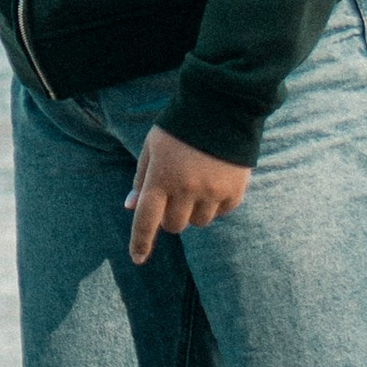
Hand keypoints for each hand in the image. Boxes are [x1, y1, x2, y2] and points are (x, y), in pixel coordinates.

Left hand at [125, 127, 249, 265]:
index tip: (137, 259)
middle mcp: (186, 189)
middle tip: (175, 194)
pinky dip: (215, 205)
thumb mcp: (152, 147)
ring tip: (197, 184)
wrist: (223, 106)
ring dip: (193, 211)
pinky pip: (221, 213)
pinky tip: (215, 181)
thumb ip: (141, 178)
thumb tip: (130, 207)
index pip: (145, 221)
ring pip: (198, 223)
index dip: (140, 243)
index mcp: (161, 178)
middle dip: (170, 216)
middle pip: (174, 226)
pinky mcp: (235, 191)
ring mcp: (213, 192)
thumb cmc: (180, 127)